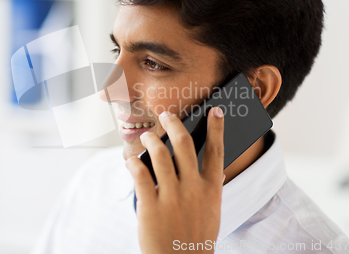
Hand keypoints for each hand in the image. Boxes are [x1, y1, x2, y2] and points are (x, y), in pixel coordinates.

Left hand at [125, 107, 225, 253]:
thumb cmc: (197, 238)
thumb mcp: (212, 213)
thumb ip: (212, 190)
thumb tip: (217, 173)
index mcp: (211, 189)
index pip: (216, 151)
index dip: (217, 128)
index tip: (215, 111)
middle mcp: (193, 189)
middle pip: (184, 145)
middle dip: (174, 124)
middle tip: (166, 116)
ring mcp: (172, 196)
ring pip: (159, 155)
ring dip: (151, 139)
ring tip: (146, 135)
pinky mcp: (151, 206)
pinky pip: (140, 174)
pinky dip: (133, 162)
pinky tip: (131, 159)